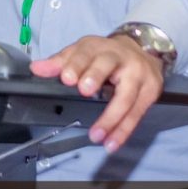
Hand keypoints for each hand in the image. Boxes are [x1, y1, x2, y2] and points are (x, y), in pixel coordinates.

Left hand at [30, 34, 163, 152]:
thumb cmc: (106, 55)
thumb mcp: (82, 52)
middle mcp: (120, 57)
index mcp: (98, 46)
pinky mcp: (151, 92)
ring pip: (125, 96)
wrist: (143, 50)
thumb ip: (60, 62)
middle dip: (95, 77)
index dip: (76, 64)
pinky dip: (124, 130)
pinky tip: (112, 142)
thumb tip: (36, 69)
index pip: (85, 52)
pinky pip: (137, 114)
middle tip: (83, 91)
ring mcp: (138, 74)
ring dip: (110, 118)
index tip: (66, 78)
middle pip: (107, 65)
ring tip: (96, 134)